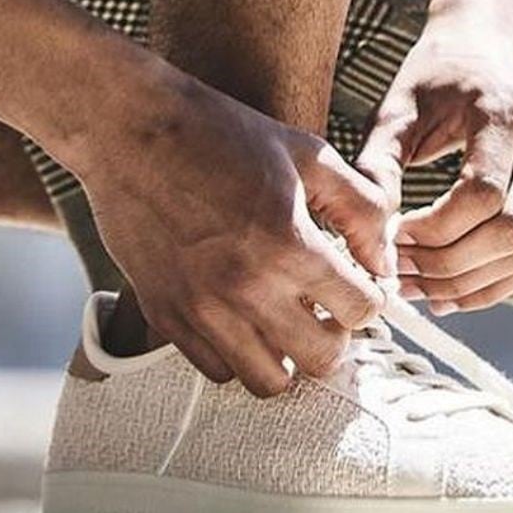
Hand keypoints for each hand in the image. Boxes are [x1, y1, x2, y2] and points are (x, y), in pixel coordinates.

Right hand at [81, 76, 391, 396]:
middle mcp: (246, 288)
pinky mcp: (165, 314)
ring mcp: (201, 308)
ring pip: (268, 382)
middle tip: (325, 311)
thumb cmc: (217, 132)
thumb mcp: (308, 154)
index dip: (369, 298)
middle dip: (336, 337)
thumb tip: (384, 261)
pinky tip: (239, 320)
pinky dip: (236, 356)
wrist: (128, 131)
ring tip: (283, 324)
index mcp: (290, 244)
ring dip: (287, 358)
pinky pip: (215, 370)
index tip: (357, 286)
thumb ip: (362, 208)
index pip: (362, 311)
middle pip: (322, 360)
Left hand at [356, 15, 512, 314]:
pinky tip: (448, 293)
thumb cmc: (436, 75)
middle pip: (511, 232)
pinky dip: (493, 283)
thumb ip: (376, 164)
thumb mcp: (396, 107)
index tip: (391, 239)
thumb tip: (370, 235)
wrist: (495, 41)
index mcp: (506, 112)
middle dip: (449, 266)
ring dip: (469, 285)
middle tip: (399, 277)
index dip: (434, 231)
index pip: (482, 195)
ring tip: (417, 291)